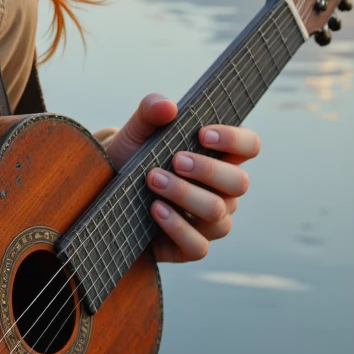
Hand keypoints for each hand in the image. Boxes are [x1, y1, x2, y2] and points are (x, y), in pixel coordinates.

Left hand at [106, 93, 259, 263]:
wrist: (104, 191)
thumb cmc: (130, 158)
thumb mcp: (135, 132)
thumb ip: (149, 113)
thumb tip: (168, 106)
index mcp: (218, 157)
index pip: (249, 146)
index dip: (235, 140)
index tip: (203, 134)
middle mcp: (220, 191)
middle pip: (240, 182)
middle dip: (208, 170)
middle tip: (175, 160)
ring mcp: (208, 222)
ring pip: (218, 213)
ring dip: (186, 195)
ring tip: (153, 180)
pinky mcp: (189, 247)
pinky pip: (199, 246)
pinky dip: (178, 227)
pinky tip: (155, 209)